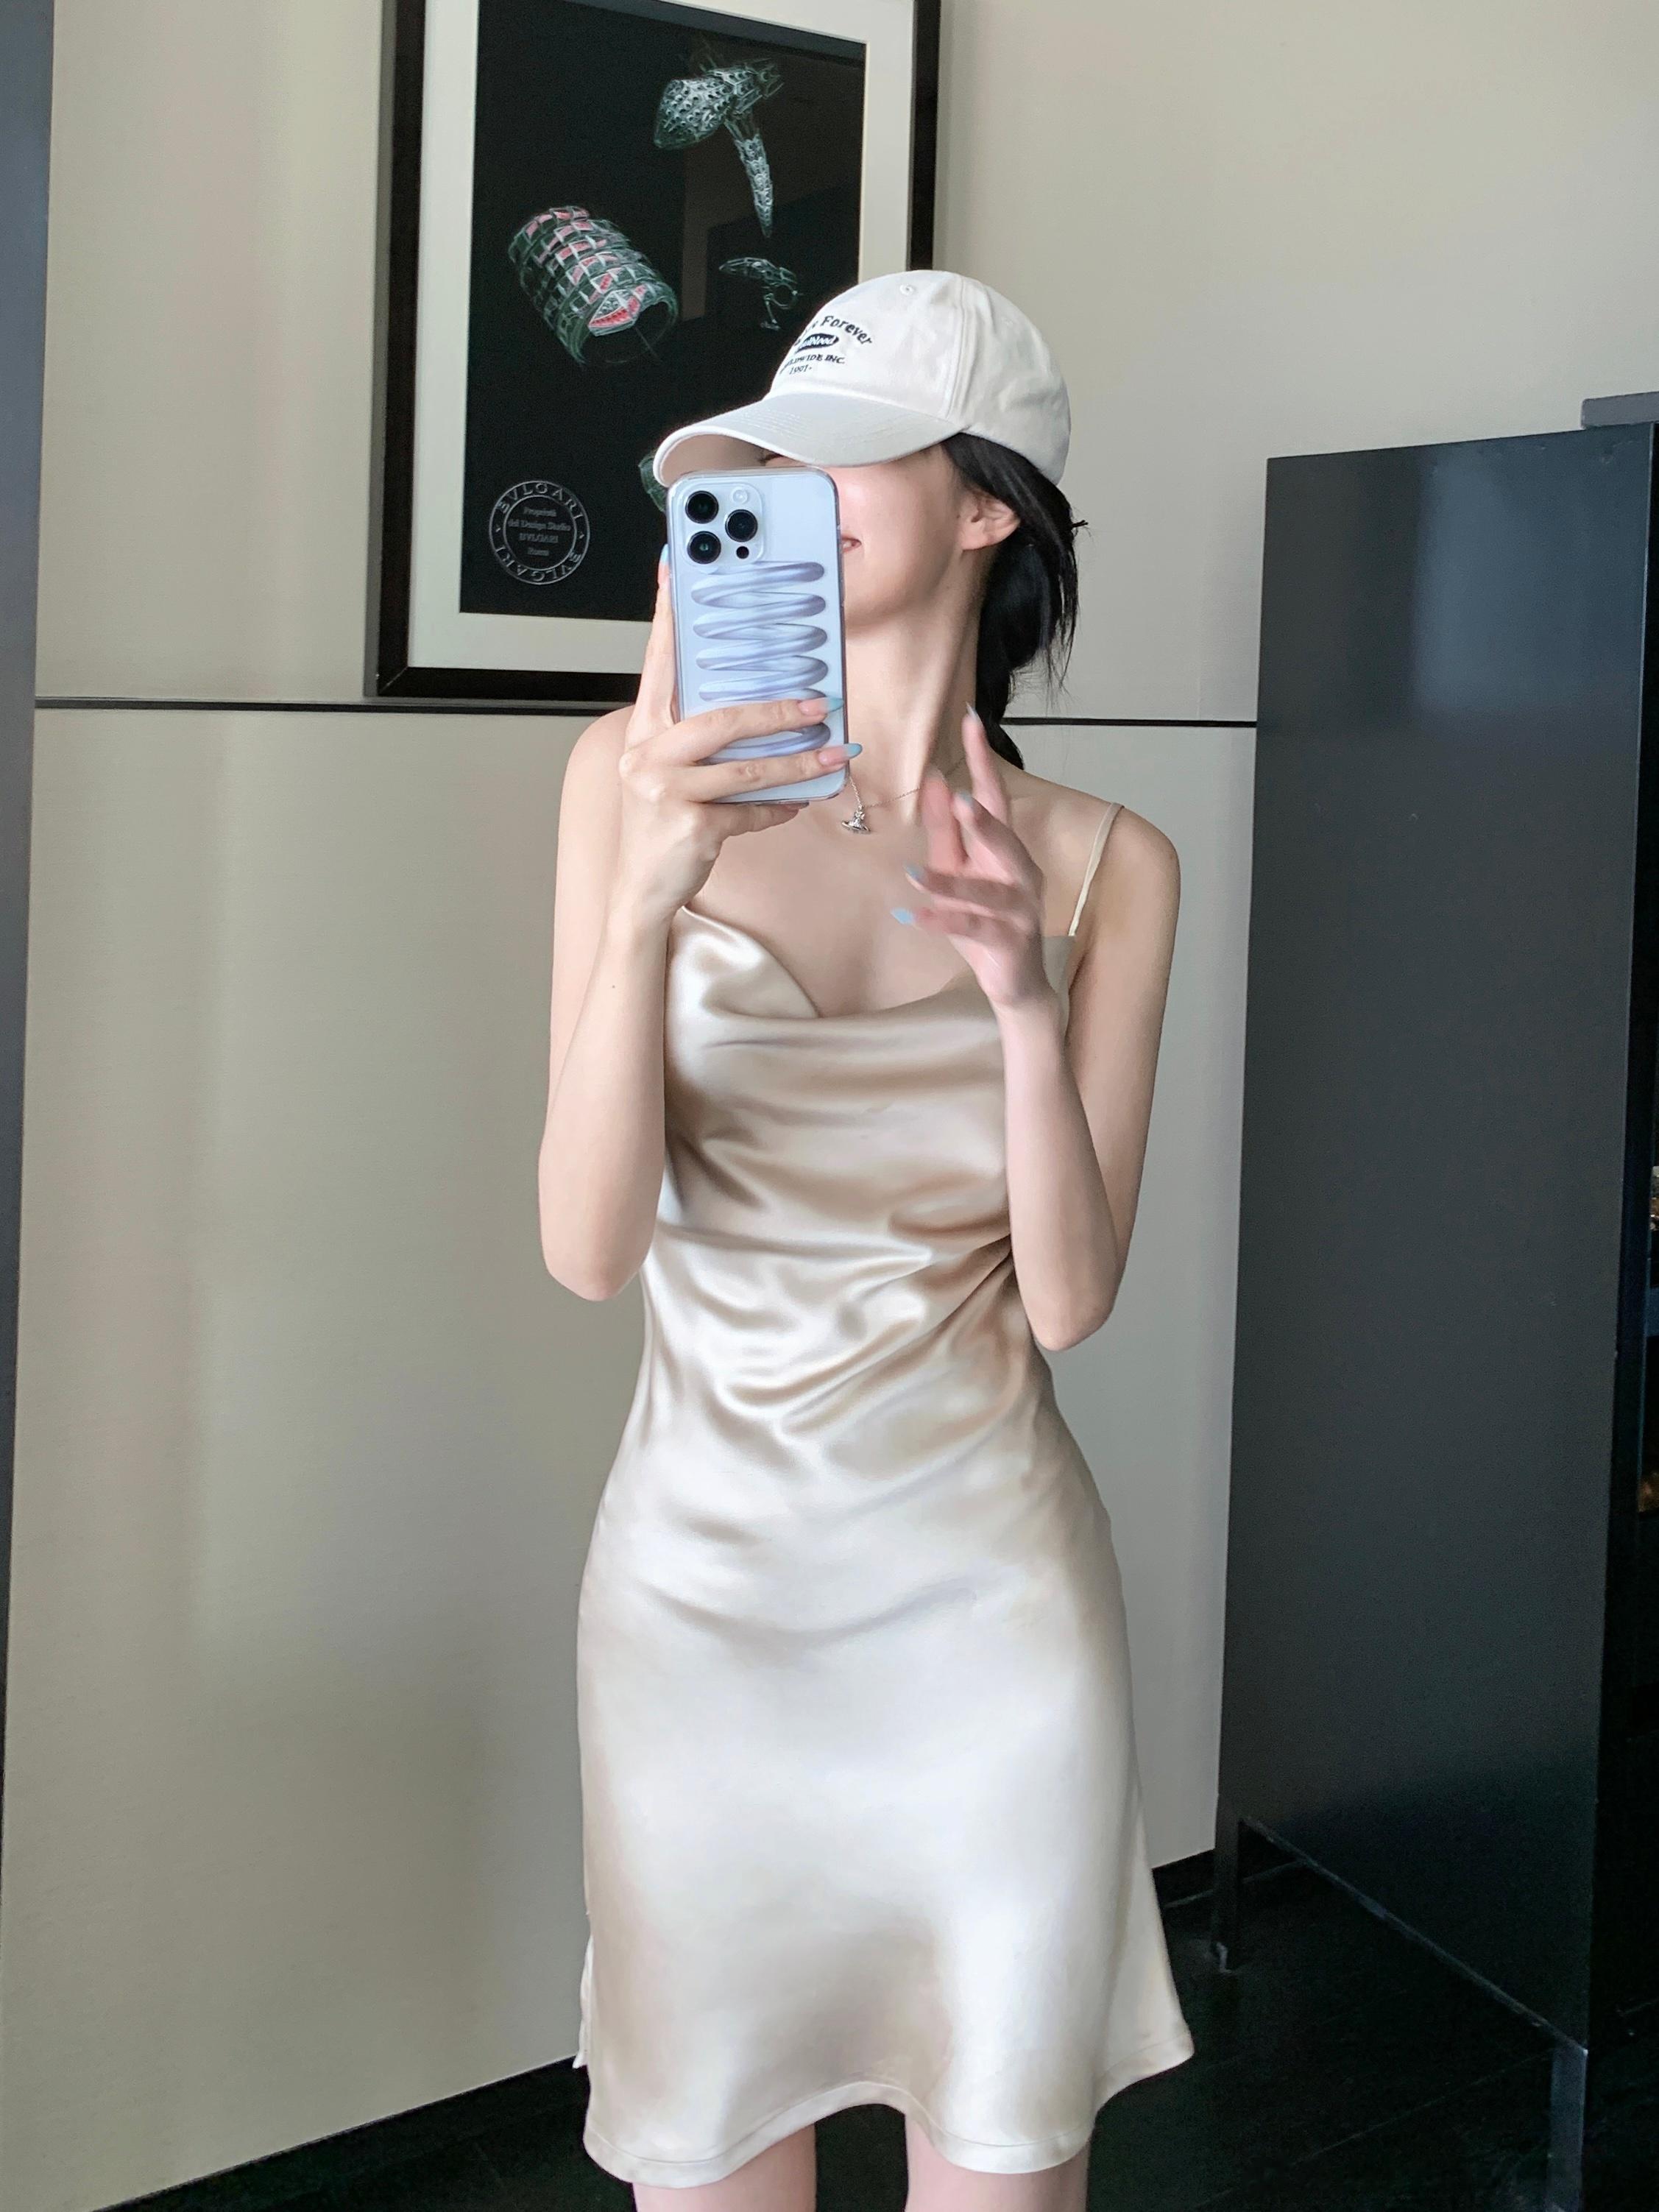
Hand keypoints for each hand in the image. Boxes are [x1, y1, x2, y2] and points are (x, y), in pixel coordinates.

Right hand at [611, 555, 855, 928]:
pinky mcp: (691, 827)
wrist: (638, 889)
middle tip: (819, 705)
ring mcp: (665, 792)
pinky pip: (749, 811)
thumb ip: (697, 742)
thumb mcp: (667, 775)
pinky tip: (797, 804)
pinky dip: (778, 809)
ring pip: (746, 767)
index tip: (676, 568)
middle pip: (719, 718)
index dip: (667, 617)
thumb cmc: (660, 827)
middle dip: (776, 711)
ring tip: (835, 755)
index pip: (658, 665)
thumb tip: (763, 714)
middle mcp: (647, 756)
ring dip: (797, 764)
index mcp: (642, 734)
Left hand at [897, 707, 1053, 1012]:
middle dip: (982, 817)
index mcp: (1005, 849)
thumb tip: (934, 779)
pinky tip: (916, 915)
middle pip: (1003, 837)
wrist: (1014, 982)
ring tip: (915, 871)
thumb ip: (945, 830)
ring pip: (987, 889)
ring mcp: (1019, 908)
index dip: (982, 761)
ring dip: (951, 881)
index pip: (993, 797)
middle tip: (959, 795)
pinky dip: (944, 922)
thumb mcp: (958, 871)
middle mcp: (1020, 872)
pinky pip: (975, 928)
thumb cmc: (984, 921)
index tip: (970, 722)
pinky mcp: (1010, 941)